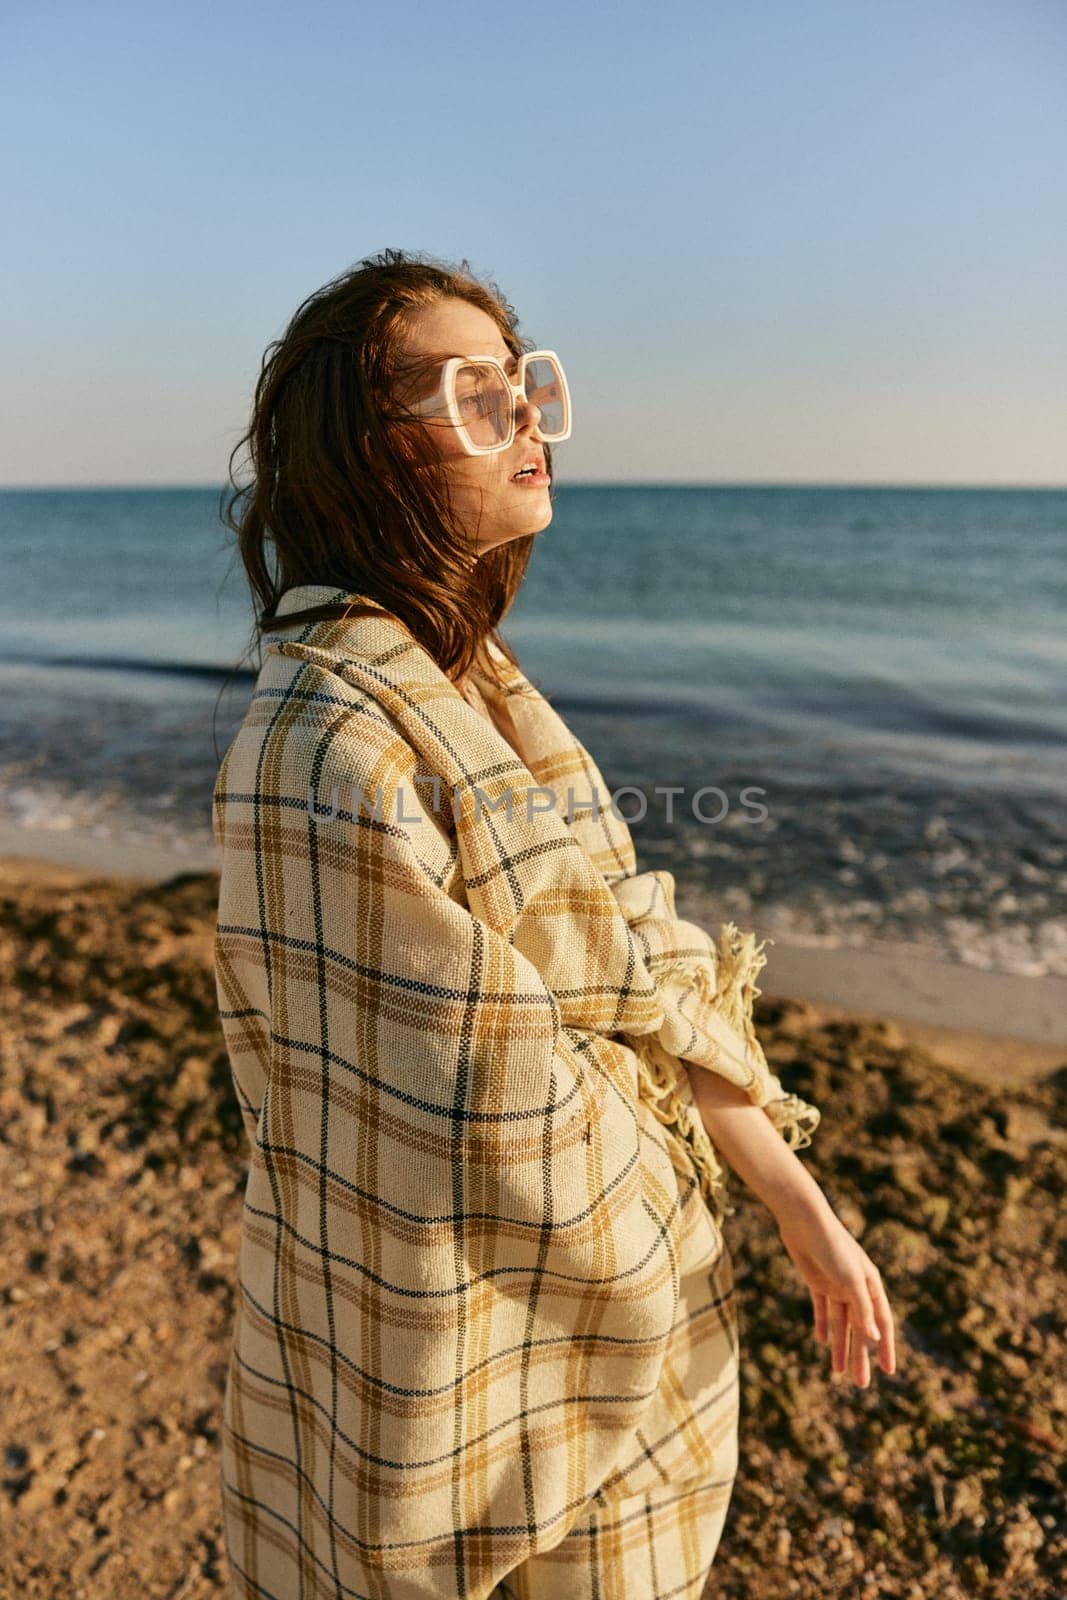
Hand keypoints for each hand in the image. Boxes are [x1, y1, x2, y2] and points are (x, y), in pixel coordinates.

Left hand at [776, 1197, 896, 1387]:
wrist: (804, 1221)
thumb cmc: (832, 1247)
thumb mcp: (850, 1279)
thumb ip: (862, 1308)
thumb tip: (873, 1337)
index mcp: (870, 1285)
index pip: (882, 1323)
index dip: (885, 1347)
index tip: (889, 1371)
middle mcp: (855, 1287)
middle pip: (860, 1329)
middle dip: (860, 1356)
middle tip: (861, 1384)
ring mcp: (835, 1285)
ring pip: (840, 1323)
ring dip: (840, 1346)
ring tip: (838, 1371)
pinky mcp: (816, 1281)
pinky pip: (822, 1309)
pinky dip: (823, 1325)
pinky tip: (822, 1341)